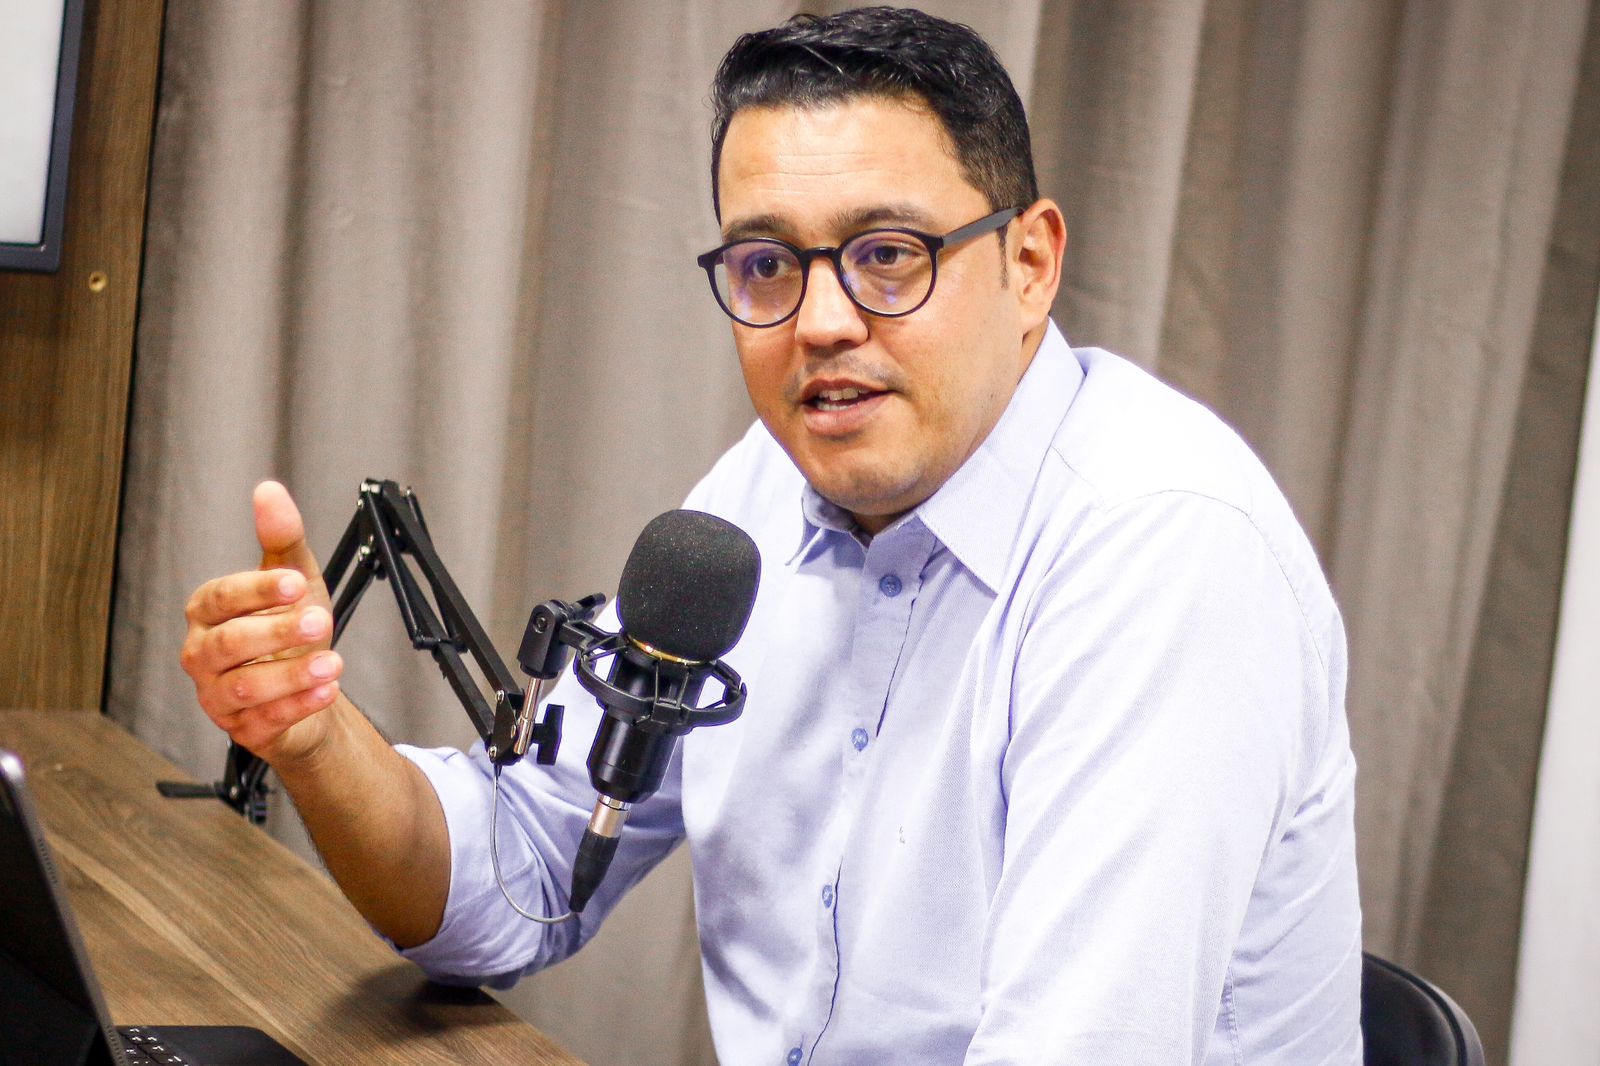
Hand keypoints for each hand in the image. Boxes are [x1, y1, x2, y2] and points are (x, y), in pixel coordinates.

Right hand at [181, 481, 343, 766]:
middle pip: (228, 644)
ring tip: (332, 662)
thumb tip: (269, 490)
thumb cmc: (292, 632)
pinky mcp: (241, 728)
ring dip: (293, 674)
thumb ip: (281, 539)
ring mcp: (217, 694)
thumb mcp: (294, 581)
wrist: (307, 690)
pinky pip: (265, 720)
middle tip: (320, 620)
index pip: (222, 597)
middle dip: (277, 632)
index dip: (257, 590)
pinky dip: (299, 705)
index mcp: (208, 612)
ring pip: (246, 686)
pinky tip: (326, 690)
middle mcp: (203, 653)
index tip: (294, 583)